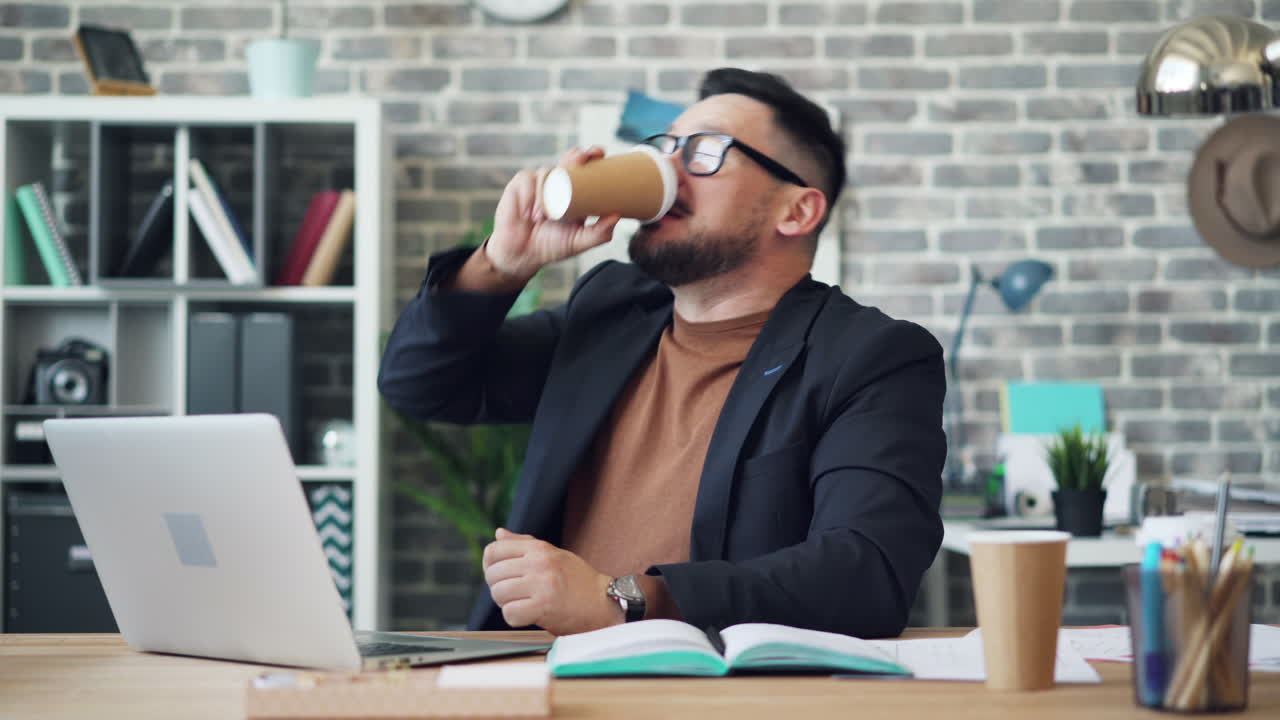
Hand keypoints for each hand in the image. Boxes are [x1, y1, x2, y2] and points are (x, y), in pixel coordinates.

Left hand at [482, 528, 621, 634]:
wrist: (604, 602)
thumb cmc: (578, 580)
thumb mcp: (554, 554)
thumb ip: (524, 544)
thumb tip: (498, 533)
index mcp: (539, 548)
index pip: (494, 550)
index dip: (490, 565)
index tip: (500, 576)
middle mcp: (539, 563)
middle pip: (493, 574)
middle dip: (498, 587)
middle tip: (514, 594)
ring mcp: (541, 584)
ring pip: (499, 594)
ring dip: (506, 603)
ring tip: (523, 604)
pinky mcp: (544, 607)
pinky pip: (510, 613)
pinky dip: (514, 618)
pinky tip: (528, 615)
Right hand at [485, 146, 621, 280]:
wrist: (522, 254)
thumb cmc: (552, 246)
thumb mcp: (579, 241)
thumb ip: (599, 233)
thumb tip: (617, 215)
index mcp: (575, 192)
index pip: (585, 168)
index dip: (592, 156)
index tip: (599, 153)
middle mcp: (558, 183)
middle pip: (569, 159)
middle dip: (577, 156)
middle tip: (582, 160)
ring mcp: (539, 182)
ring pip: (548, 172)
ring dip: (547, 193)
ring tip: (545, 218)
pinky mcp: (520, 184)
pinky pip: (528, 181)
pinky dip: (530, 198)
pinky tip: (530, 214)